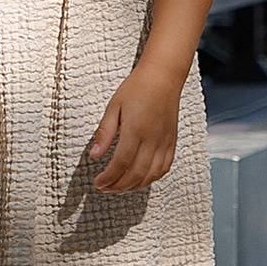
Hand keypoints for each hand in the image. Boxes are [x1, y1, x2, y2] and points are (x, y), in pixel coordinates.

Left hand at [88, 60, 181, 194]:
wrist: (162, 77)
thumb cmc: (136, 88)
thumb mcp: (113, 106)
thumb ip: (104, 133)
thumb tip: (94, 156)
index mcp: (135, 128)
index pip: (121, 162)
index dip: (109, 177)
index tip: (98, 182)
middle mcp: (152, 138)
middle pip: (136, 173)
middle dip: (119, 186)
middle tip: (105, 188)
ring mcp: (164, 142)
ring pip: (151, 175)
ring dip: (135, 186)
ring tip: (119, 188)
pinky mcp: (172, 142)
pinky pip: (164, 168)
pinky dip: (152, 178)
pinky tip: (140, 180)